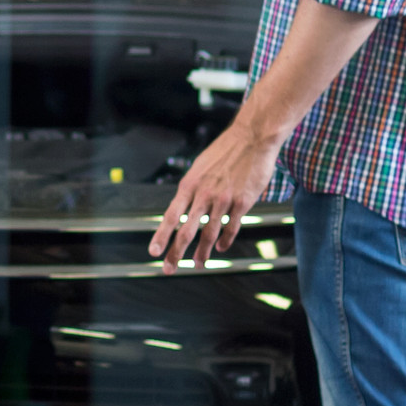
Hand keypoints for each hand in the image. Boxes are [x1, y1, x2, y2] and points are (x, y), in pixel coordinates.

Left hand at [148, 125, 283, 261]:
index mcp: (189, 184)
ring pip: (209, 233)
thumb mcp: (199, 167)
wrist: (252, 137)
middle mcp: (204, 194)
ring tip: (198, 264)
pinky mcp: (243, 202)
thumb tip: (182, 208)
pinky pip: (232, 227)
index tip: (153, 252)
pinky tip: (221, 248)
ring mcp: (223, 199)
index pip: (171, 216)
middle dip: (176, 252)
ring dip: (202, 252)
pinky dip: (225, 240)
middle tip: (169, 268)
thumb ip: (191, 188)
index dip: (161, 236)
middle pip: (187, 230)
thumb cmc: (224, 151)